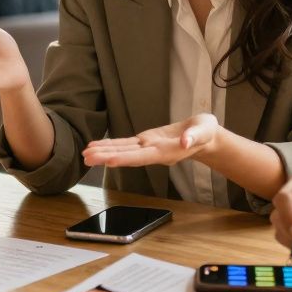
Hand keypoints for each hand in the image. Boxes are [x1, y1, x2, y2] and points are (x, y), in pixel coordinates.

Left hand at [82, 113, 219, 167]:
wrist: (204, 138)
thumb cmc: (205, 133)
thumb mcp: (204, 131)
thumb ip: (195, 136)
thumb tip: (186, 141)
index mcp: (167, 152)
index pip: (143, 156)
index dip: (126, 158)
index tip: (109, 161)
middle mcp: (153, 152)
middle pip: (127, 156)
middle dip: (107, 157)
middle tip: (87, 158)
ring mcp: (148, 148)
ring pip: (123, 151)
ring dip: (104, 152)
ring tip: (86, 154)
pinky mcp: (146, 141)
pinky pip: (125, 144)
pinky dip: (111, 145)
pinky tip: (97, 146)